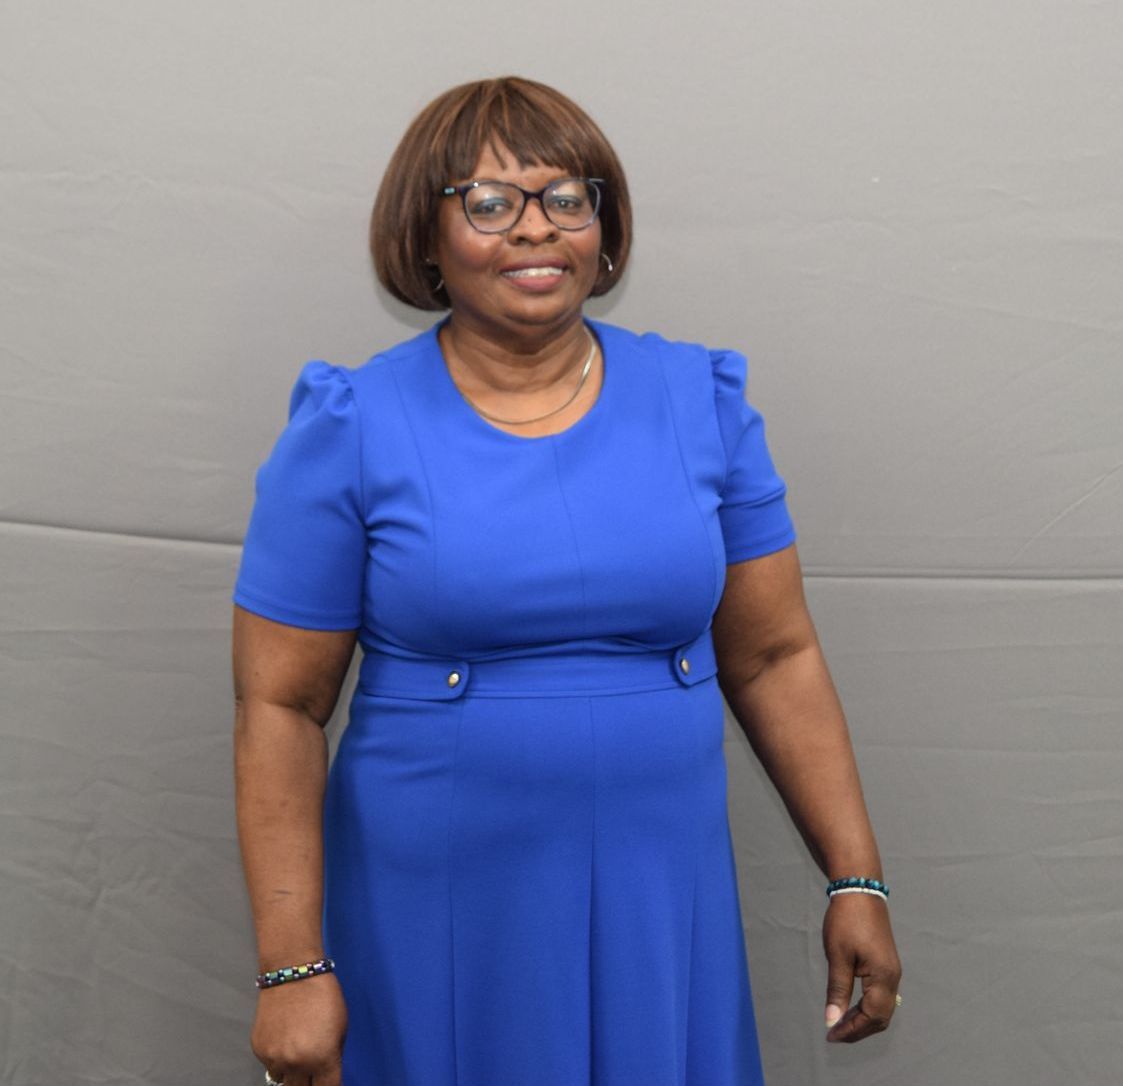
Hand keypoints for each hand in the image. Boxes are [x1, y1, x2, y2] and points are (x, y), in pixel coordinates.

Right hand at [252, 974, 347, 1084]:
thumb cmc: (324, 996)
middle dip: (309, 1084)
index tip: (328, 1082)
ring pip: (283, 1081)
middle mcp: (297, 1064)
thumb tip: (326, 1073)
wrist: (292, 972)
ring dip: (292, 1074)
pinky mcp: (258, 1050)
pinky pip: (270, 1065)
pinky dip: (277, 1059)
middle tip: (312, 1072)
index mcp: (322, 1059)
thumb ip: (333, 1056)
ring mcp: (274, 1059)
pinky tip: (284, 1039)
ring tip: (297, 1053)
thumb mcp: (341, 1027)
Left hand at [822, 892, 901, 1042]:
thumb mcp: (838, 956)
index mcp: (883, 977)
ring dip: (863, 1019)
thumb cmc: (846, 921)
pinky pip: (881, 996)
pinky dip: (867, 1007)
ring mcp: (892, 971)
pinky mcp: (886, 964)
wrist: (860, 890)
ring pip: (882, 1008)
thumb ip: (837, 990)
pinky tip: (850, 1005)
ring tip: (839, 1022)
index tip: (830, 1035)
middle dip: (859, 1030)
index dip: (851, 1030)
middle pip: (881, 1018)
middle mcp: (893, 978)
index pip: (872, 1017)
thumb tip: (832, 1020)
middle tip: (834, 1032)